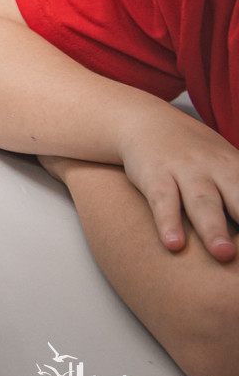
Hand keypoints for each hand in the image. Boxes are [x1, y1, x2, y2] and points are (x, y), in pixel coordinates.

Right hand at [115, 109, 238, 261]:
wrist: (146, 120)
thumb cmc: (195, 153)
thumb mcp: (228, 165)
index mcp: (238, 169)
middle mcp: (215, 170)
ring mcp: (185, 171)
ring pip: (202, 203)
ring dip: (214, 229)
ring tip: (224, 255)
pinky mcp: (154, 176)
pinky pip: (162, 201)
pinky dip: (168, 223)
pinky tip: (174, 245)